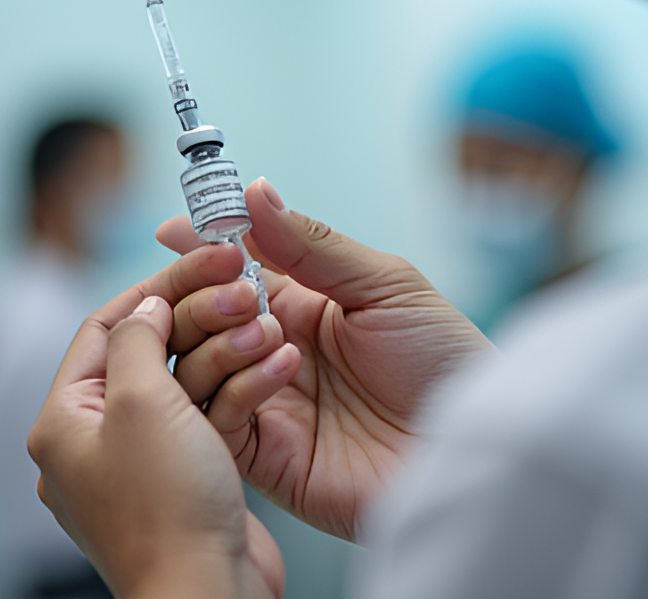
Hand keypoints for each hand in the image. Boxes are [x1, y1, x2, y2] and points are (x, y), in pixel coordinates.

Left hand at [28, 248, 300, 598]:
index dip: (154, 287)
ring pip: (188, 378)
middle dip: (201, 315)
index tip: (201, 261)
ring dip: (230, 347)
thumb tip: (145, 308)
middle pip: (151, 348)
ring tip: (268, 323)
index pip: (104, 326)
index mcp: (66, 420)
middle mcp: (100, 437)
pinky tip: (278, 363)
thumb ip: (135, 340)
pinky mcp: (189, 474)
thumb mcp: (139, 403)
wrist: (209, 595)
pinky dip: (242, 386)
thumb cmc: (163, 505)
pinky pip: (212, 411)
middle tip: (245, 285)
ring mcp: (147, 458)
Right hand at [157, 180, 490, 541]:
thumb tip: (255, 192)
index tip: (173, 229)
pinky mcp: (266, 456)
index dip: (200, 250)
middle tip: (230, 286)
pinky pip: (220, 418)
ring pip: (196, 366)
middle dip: (203, 294)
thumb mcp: (385, 285)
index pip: (231, 272)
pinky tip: (283, 368)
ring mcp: (267, 403)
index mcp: (302, 305)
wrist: (474, 446)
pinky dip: (236, 387)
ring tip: (267, 328)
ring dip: (219, 339)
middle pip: (202, 318)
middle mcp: (274, 350)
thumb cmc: (442, 358)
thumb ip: (313, 244)